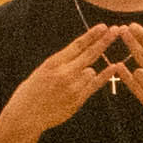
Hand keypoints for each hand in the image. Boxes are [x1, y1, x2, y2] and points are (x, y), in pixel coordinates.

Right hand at [0, 27, 123, 142]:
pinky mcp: (78, 99)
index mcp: (54, 63)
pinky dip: (104, 75)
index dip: (92, 35)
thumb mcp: (42, 71)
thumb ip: (62, 64)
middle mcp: (64, 72)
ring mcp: (73, 86)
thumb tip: (82, 57)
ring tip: (66, 85)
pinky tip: (114, 66)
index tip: (103, 26)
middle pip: (90, 53)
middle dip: (104, 41)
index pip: (77, 45)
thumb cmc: (32, 92)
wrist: (25, 116)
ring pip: (91, 71)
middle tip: (117, 29)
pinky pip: (95, 84)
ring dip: (87, 73)